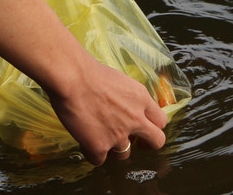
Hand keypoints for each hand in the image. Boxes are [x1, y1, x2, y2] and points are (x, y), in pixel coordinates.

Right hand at [49, 59, 168, 164]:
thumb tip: (123, 105)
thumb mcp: (118, 80)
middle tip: (135, 142)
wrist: (72, 78)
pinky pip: (98, 160)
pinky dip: (91, 152)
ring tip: (100, 137)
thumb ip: (127, 97)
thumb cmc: (88, 72)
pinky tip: (84, 141)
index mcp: (141, 99)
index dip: (152, 125)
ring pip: (125, 155)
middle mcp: (135, 119)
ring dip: (114, 149)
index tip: (143, 125)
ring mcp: (118, 136)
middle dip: (147, 144)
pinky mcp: (99, 146)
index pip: (160, 120)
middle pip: (156, 141)